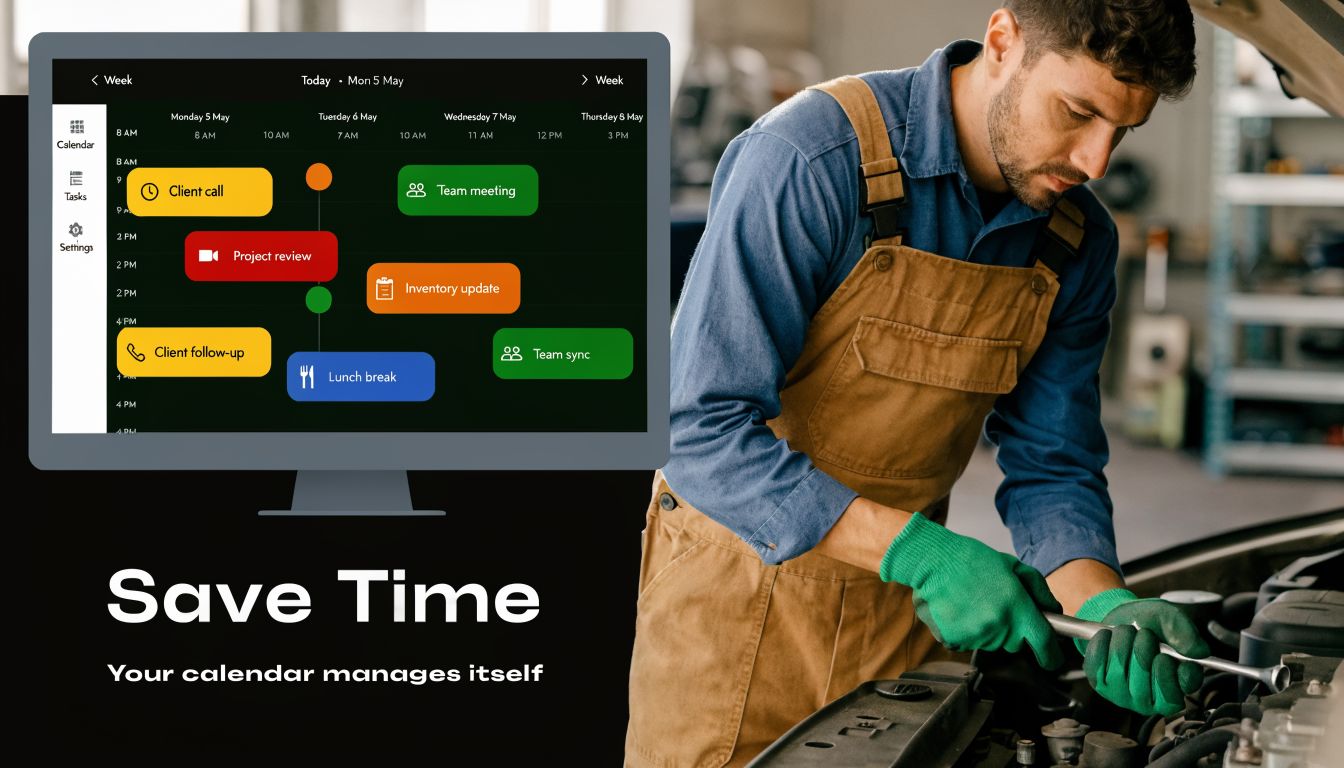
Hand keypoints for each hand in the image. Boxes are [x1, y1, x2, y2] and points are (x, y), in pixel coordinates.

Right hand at [879, 512, 1062, 668]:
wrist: (934, 560)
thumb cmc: (973, 560)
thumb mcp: (1013, 566)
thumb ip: (1038, 590)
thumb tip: (1053, 610)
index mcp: (1017, 606)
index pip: (1043, 642)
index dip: (1050, 655)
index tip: (1051, 659)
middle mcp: (998, 625)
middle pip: (1014, 644)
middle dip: (1010, 630)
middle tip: (995, 605)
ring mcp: (976, 635)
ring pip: (990, 643)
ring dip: (986, 629)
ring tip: (973, 603)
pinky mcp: (955, 640)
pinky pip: (967, 643)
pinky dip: (965, 632)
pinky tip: (959, 611)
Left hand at [1075, 589, 1209, 715]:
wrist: (1121, 616)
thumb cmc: (1151, 623)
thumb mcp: (1172, 620)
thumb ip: (1186, 634)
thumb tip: (1198, 651)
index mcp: (1175, 688)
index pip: (1173, 698)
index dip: (1168, 677)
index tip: (1165, 657)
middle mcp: (1150, 698)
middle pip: (1142, 681)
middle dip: (1142, 649)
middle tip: (1143, 633)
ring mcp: (1124, 694)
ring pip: (1118, 674)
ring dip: (1122, 643)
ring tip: (1127, 632)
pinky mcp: (1101, 684)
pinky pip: (1097, 666)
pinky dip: (1102, 644)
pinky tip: (1110, 636)